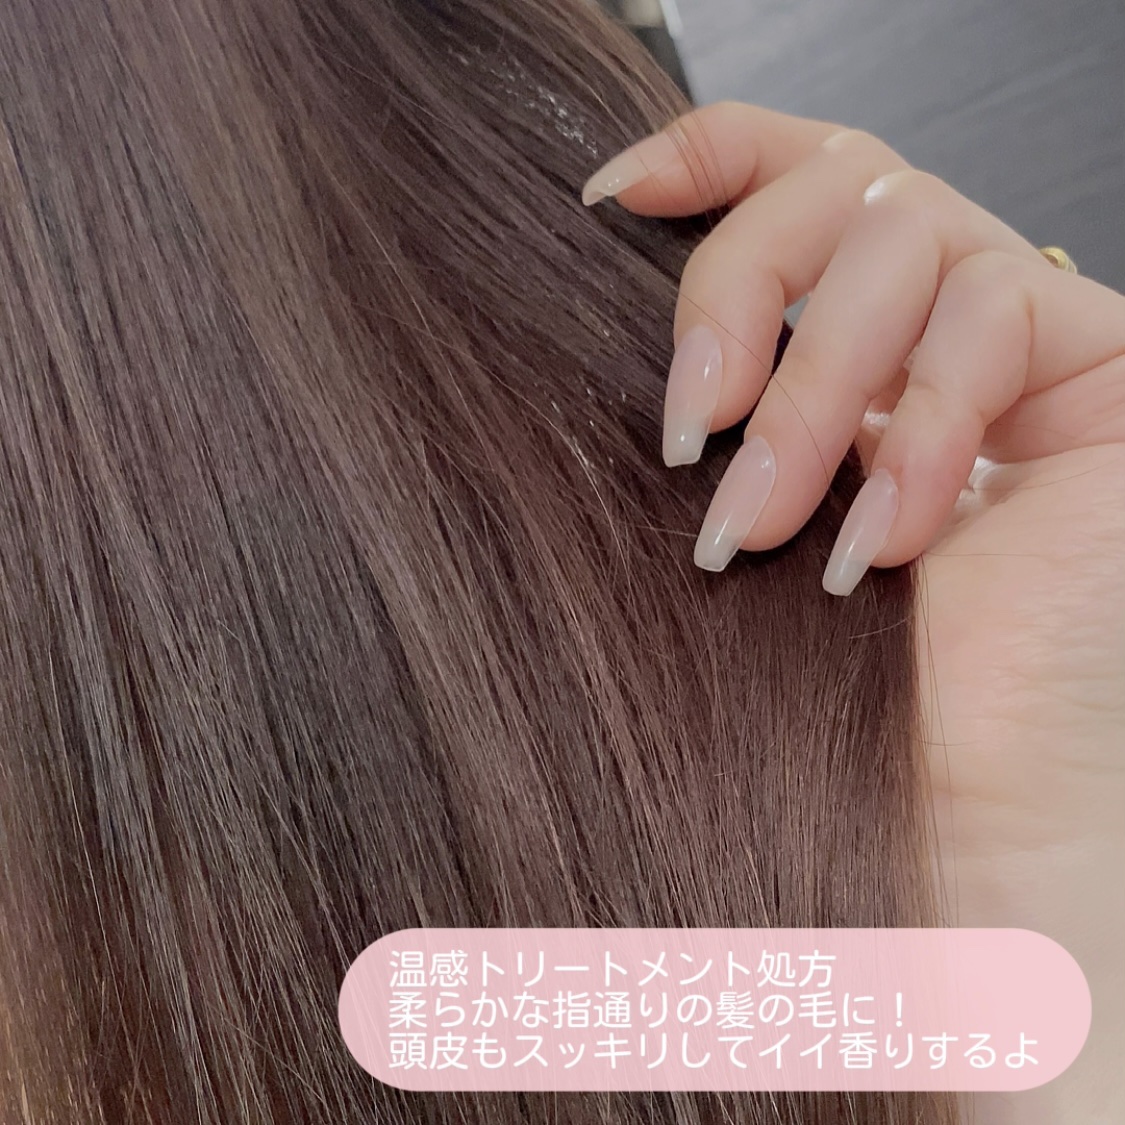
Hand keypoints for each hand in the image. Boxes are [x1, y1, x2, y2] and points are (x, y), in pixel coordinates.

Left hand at [583, 102, 1124, 1124]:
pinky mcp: (1098, 381)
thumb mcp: (739, 517)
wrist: (951, 802)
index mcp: (839, 343)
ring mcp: (1015, 349)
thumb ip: (707, 417)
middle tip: (689, 422)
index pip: (793, 174)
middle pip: (841, 184)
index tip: (611, 198)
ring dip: (816, 396)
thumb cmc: (836, 678)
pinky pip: (1001, 322)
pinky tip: (884, 542)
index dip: (710, 153)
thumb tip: (586, 355)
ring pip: (910, 244)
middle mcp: (925, 328)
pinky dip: (918, 432)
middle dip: (739, 291)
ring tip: (763, 524)